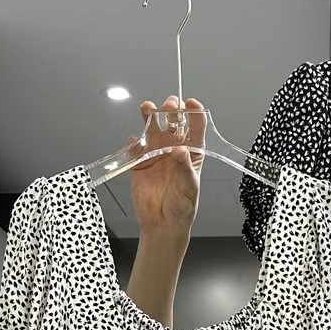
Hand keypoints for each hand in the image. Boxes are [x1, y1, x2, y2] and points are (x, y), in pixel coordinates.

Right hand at [128, 96, 203, 237]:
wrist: (162, 225)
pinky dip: (134, 142)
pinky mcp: (140, 162)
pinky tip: (135, 142)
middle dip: (172, 109)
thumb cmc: (182, 207)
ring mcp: (156, 153)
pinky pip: (136, 147)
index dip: (195, 113)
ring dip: (151, 116)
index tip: (192, 104)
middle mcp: (174, 148)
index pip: (196, 127)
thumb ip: (184, 168)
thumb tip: (180, 150)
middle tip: (169, 105)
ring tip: (148, 109)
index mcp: (192, 153)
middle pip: (173, 122)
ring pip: (153, 128)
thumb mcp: (189, 188)